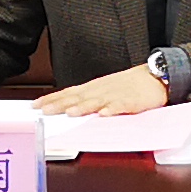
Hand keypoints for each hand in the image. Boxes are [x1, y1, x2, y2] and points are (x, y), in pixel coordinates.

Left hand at [34, 63, 173, 116]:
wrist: (155, 77)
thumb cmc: (129, 86)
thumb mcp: (104, 89)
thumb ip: (87, 98)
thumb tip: (66, 107)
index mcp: (94, 88)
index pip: (68, 93)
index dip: (51, 99)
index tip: (35, 105)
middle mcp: (101, 90)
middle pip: (78, 97)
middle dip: (61, 104)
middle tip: (44, 110)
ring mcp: (116, 94)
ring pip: (97, 101)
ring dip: (83, 107)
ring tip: (71, 113)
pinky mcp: (132, 101)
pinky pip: (121, 105)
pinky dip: (112, 109)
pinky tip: (104, 114)